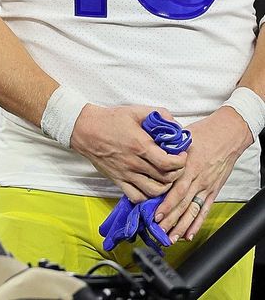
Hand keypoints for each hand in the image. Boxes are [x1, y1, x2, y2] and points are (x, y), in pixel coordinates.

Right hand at [69, 105, 186, 201]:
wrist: (84, 128)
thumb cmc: (110, 119)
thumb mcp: (135, 111)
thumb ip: (158, 114)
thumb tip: (175, 124)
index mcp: (140, 146)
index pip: (169, 163)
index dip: (181, 162)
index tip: (181, 156)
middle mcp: (134, 163)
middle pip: (165, 179)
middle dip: (176, 174)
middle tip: (176, 166)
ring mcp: (125, 174)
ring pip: (153, 191)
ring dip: (164, 187)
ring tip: (165, 178)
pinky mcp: (117, 180)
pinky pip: (136, 197)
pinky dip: (147, 196)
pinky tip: (149, 186)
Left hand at [155, 106, 251, 243]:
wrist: (227, 135)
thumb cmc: (202, 134)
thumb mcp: (180, 138)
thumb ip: (164, 148)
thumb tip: (146, 153)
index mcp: (186, 166)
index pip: (175, 190)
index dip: (165, 204)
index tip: (153, 214)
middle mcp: (196, 179)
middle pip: (182, 204)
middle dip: (169, 219)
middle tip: (157, 230)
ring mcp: (206, 186)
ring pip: (192, 210)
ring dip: (181, 226)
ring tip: (170, 237)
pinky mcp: (213, 190)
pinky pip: (204, 209)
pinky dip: (197, 223)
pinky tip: (189, 234)